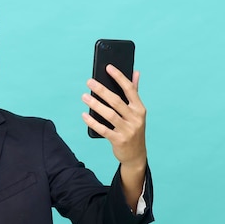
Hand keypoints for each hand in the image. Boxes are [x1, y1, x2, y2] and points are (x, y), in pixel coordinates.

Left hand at [82, 64, 146, 208]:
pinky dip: (93, 122)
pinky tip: (84, 115)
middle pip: (116, 101)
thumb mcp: (137, 112)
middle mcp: (135, 118)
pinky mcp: (119, 140)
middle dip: (102, 90)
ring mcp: (128, 130)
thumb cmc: (133, 129)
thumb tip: (135, 72)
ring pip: (109, 114)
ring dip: (95, 104)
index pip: (130, 89)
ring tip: (84, 96)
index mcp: (140, 108)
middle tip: (89, 82)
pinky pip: (103, 130)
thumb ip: (134, 92)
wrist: (136, 155)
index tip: (108, 67)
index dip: (119, 77)